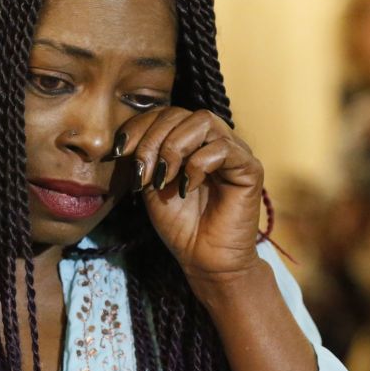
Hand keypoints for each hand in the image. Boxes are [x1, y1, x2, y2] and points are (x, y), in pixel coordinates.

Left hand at [113, 108, 263, 281]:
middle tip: (143, 173)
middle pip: (180, 113)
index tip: (119, 152)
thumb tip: (124, 137)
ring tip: (164, 178)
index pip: (164, 113)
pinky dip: (197, 164)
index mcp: (189, 139)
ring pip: (203, 121)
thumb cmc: (178, 222)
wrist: (201, 257)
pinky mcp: (250, 167)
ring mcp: (233, 150)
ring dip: (174, 148)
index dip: (139, 127)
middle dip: (152, 140)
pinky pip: (223, 148)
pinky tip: (187, 188)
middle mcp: (212, 139)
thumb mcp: (150, 182)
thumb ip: (143, 155)